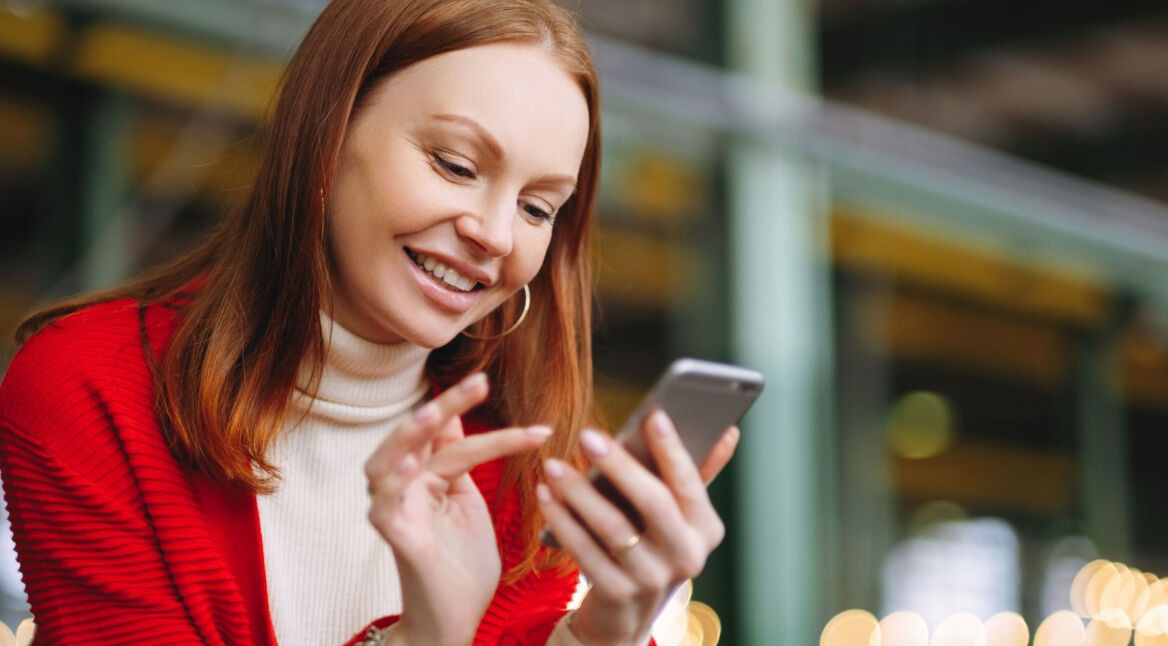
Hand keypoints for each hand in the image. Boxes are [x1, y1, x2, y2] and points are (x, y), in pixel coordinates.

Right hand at [364, 373, 551, 644]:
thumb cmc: (463, 567)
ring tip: (434, 413)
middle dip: (445, 405)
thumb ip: (463, 464)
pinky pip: (383, 505)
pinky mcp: (395, 538)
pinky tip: (411, 465)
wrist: (454, 621)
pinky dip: (392, 483)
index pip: (451, 435)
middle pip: (417, 435)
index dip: (476, 413)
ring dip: (409, 435)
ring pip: (387, 461)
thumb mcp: (469, 504)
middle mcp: (406, 487)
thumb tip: (458, 418)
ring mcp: (397, 511)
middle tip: (479, 380)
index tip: (527, 413)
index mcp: (429, 477)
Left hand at [536, 410, 739, 645]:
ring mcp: (651, 579)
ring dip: (579, 492)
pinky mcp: (617, 594)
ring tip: (554, 465)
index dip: (673, 449)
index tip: (653, 415)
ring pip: (612, 527)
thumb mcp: (679, 516)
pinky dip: (562, 520)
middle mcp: (686, 557)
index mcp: (706, 530)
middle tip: (587, 435)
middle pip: (653, 503)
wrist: (628, 612)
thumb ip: (698, 472)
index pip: (690, 483)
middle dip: (619, 465)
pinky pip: (584, 551)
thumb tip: (728, 432)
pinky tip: (546, 496)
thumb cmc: (654, 545)